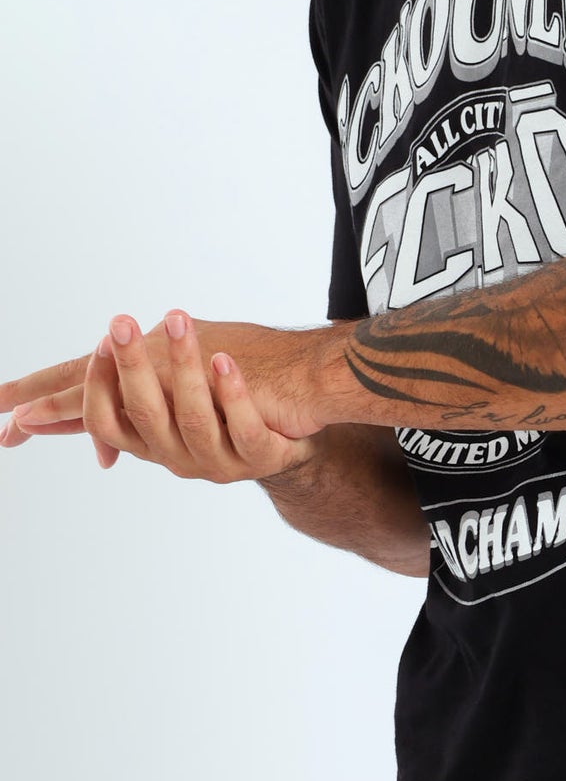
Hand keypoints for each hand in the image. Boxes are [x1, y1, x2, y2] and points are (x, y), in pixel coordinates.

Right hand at [3, 312, 320, 481]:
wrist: (297, 424)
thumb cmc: (223, 404)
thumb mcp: (170, 399)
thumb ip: (123, 397)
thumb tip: (54, 392)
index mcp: (149, 439)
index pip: (103, 421)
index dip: (99, 385)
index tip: (102, 339)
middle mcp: (178, 455)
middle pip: (144, 416)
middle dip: (130, 367)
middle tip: (119, 323)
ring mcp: (220, 459)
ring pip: (195, 420)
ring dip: (183, 368)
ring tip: (176, 320)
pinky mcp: (261, 457)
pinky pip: (245, 430)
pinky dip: (232, 394)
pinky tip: (223, 359)